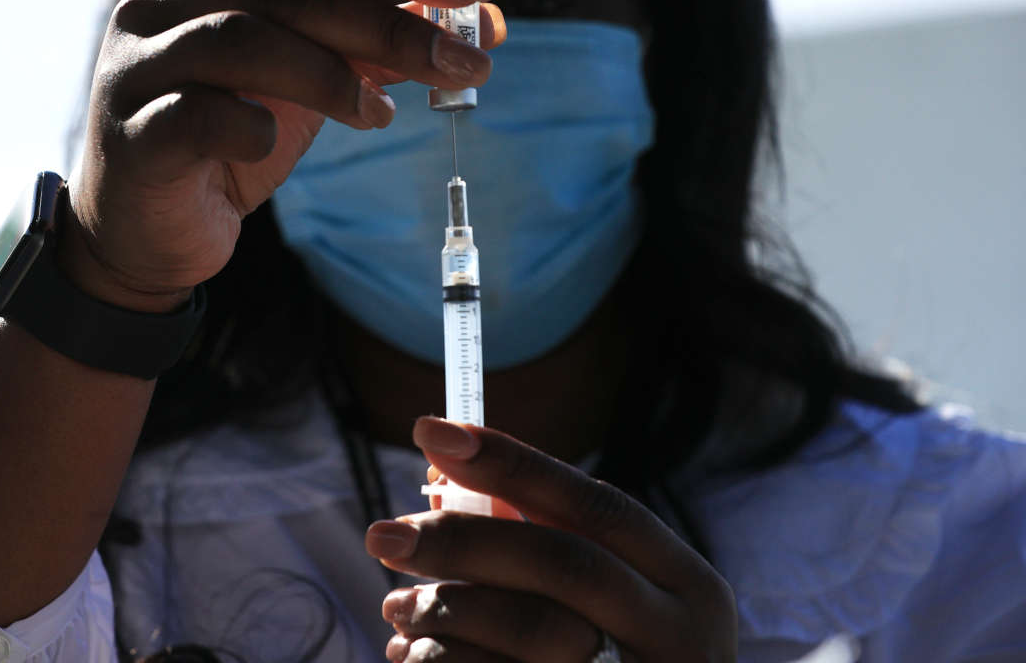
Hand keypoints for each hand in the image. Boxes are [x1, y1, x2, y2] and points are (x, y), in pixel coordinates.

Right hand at [61, 0, 504, 310]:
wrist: (146, 229)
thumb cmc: (231, 137)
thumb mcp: (312, 83)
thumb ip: (377, 46)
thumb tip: (483, 26)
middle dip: (391, 22)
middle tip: (466, 64)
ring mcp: (139, 63)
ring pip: (243, 38)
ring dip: (331, 74)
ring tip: (382, 113)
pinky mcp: (132, 134)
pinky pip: (199, 116)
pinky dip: (253, 127)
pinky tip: (274, 145)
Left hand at [365, 417, 736, 661]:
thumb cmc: (615, 659)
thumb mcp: (613, 602)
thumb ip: (548, 540)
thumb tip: (442, 473)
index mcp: (687, 587)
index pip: (597, 505)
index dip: (512, 463)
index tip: (432, 430)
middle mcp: (678, 640)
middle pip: (561, 564)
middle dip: (463, 540)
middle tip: (384, 535)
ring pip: (528, 632)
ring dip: (445, 610)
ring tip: (397, 606)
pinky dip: (445, 661)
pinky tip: (412, 653)